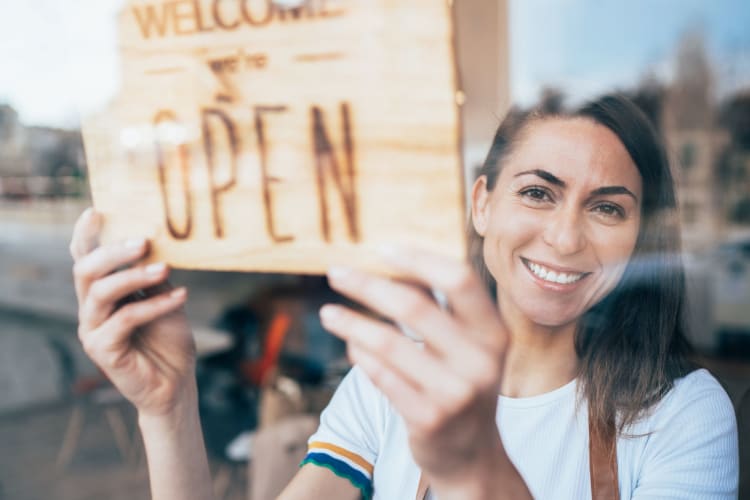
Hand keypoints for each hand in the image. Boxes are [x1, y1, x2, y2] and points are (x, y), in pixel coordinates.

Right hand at [70, 208, 196, 416]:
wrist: (176, 384)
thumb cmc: (169, 340)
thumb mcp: (165, 297)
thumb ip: (154, 274)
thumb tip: (156, 241)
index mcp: (101, 293)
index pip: (84, 259)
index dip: (85, 235)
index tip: (96, 210)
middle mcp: (90, 309)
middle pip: (86, 270)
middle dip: (113, 251)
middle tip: (144, 240)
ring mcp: (92, 330)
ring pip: (101, 292)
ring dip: (135, 275)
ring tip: (165, 268)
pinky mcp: (103, 350)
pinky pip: (125, 319)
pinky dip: (155, 304)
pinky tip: (181, 296)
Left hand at [320, 247, 511, 492]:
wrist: (472, 454)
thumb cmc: (460, 383)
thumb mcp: (468, 346)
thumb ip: (441, 308)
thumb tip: (390, 261)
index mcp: (493, 332)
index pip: (459, 279)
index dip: (419, 259)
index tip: (381, 248)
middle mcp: (482, 360)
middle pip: (415, 306)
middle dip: (368, 285)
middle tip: (336, 272)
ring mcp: (456, 392)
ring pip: (389, 343)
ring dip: (351, 323)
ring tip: (328, 313)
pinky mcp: (429, 418)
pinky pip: (381, 376)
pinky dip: (360, 356)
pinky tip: (351, 347)